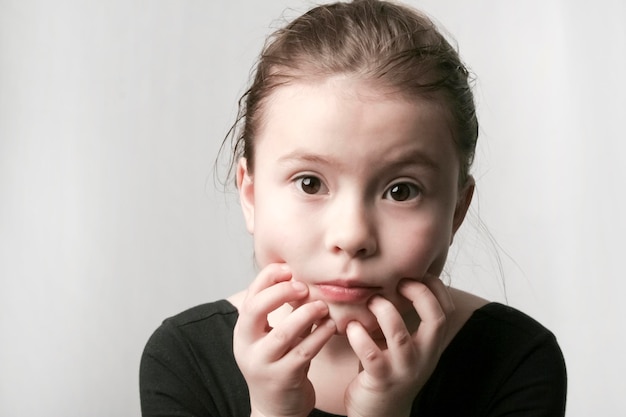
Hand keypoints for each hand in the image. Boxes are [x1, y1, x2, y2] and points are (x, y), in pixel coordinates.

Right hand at [233, 263, 336, 416]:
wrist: (275, 408)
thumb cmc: (277, 364)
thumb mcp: (272, 336)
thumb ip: (281, 311)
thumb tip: (300, 276)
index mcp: (243, 331)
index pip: (250, 296)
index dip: (269, 278)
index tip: (290, 271)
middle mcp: (246, 346)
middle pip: (256, 310)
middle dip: (281, 292)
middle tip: (304, 287)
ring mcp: (263, 364)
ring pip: (283, 333)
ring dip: (306, 315)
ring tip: (322, 306)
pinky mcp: (282, 379)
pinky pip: (303, 353)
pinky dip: (319, 336)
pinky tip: (330, 326)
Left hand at [344, 275, 453, 416]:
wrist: (379, 415)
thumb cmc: (387, 371)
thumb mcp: (403, 346)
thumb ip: (404, 320)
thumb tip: (396, 280)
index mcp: (430, 345)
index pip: (447, 311)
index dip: (436, 288)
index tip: (417, 274)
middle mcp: (423, 357)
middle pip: (435, 319)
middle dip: (419, 294)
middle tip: (400, 282)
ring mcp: (403, 370)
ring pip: (399, 335)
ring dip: (384, 311)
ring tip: (372, 301)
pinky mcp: (380, 379)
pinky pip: (370, 353)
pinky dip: (358, 335)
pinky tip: (351, 326)